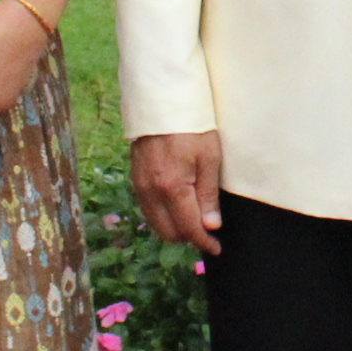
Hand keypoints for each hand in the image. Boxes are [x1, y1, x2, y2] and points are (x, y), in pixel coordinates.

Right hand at [133, 130, 224, 251]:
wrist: (161, 101)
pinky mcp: (135, 179)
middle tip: (208, 231)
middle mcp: (151, 191)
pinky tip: (178, 206)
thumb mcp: (209, 158)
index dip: (203, 242)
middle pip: (168, 233)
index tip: (216, 248)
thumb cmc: (191, 126)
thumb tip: (210, 226)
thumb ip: (208, 195)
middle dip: (189, 237)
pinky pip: (148, 209)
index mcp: (172, 187)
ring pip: (156, 224)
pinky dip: (163, 215)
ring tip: (194, 218)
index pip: (188, 228)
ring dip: (174, 228)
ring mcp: (140, 186)